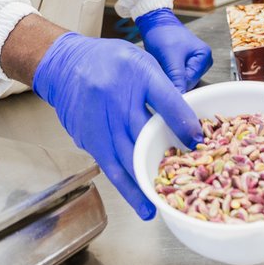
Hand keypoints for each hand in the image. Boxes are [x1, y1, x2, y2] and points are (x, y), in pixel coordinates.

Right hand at [32, 33, 202, 218]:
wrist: (66, 64)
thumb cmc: (111, 61)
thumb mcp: (144, 62)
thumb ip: (165, 88)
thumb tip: (189, 121)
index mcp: (138, 73)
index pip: (166, 100)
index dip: (183, 122)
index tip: (197, 140)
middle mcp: (117, 97)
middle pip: (146, 133)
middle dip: (168, 155)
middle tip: (190, 176)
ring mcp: (101, 120)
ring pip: (128, 157)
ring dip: (148, 181)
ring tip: (164, 202)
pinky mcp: (89, 138)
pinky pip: (111, 167)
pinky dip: (128, 187)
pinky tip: (142, 203)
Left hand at [134, 9, 212, 91]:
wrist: (154, 22)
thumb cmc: (163, 33)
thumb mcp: (170, 57)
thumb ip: (176, 78)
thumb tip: (179, 97)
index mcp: (205, 57)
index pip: (191, 82)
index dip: (176, 84)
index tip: (164, 84)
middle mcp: (202, 62)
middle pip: (187, 84)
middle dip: (173, 80)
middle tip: (162, 69)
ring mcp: (194, 64)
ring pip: (181, 82)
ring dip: (170, 77)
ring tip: (162, 65)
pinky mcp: (184, 65)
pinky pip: (177, 77)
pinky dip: (168, 74)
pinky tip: (163, 66)